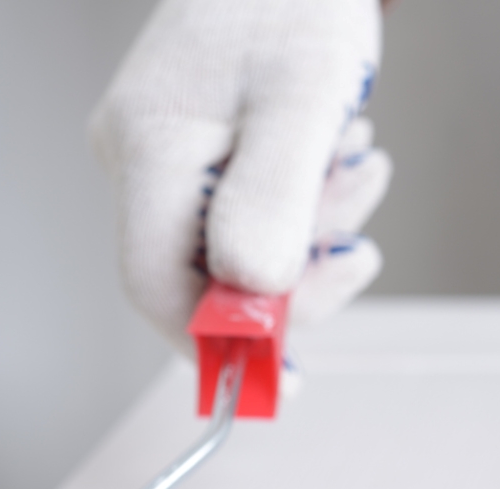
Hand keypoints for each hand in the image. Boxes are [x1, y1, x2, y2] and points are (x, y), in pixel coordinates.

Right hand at [90, 0, 390, 354]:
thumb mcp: (302, 98)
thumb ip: (272, 197)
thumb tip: (250, 295)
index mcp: (148, 146)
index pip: (155, 286)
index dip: (219, 345)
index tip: (286, 380)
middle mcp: (141, 157)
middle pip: (201, 277)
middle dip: (292, 279)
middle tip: (356, 247)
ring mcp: (167, 154)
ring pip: (236, 247)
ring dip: (313, 232)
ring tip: (357, 163)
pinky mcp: (200, 149)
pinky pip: (250, 212)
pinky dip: (307, 205)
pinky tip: (342, 156)